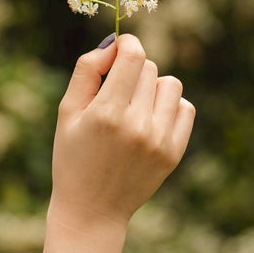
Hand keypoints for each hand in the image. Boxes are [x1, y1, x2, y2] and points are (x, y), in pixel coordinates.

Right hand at [50, 34, 194, 232]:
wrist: (92, 210)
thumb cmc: (72, 156)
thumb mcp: (67, 112)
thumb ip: (87, 71)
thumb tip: (113, 43)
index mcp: (106, 113)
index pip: (133, 55)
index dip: (127, 42)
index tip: (119, 47)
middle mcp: (137, 125)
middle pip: (149, 68)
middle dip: (132, 70)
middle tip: (116, 91)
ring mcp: (159, 140)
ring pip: (170, 84)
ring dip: (153, 87)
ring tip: (135, 105)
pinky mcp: (174, 153)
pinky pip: (186, 108)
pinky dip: (170, 107)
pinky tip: (151, 119)